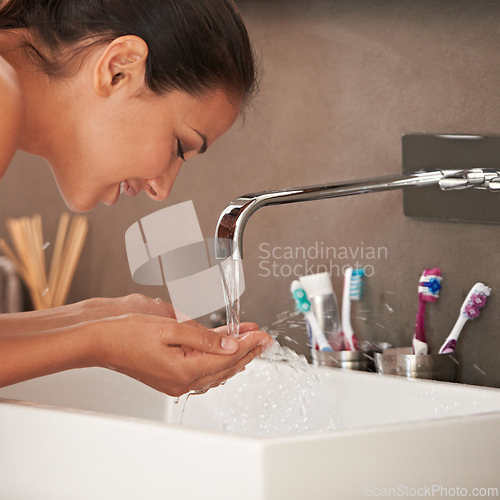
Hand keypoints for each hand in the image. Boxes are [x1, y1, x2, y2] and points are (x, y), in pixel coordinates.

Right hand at [92, 313, 272, 396]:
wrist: (101, 342)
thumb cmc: (128, 333)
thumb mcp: (170, 329)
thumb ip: (203, 338)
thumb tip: (230, 344)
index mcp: (184, 371)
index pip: (227, 358)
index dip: (248, 345)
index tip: (262, 334)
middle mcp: (182, 382)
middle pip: (225, 367)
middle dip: (247, 352)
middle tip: (264, 339)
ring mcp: (176, 382)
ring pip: (216, 370)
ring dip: (235, 356)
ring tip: (252, 341)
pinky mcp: (171, 378)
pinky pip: (203, 370)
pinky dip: (218, 359)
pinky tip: (226, 349)